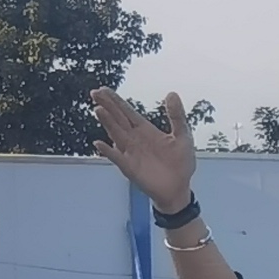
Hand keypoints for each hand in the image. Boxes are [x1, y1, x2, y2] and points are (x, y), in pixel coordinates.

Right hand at [87, 88, 200, 211]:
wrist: (179, 188)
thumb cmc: (180, 163)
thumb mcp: (183, 136)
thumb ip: (177, 116)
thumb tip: (172, 93)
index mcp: (145, 130)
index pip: (127, 112)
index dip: (115, 101)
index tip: (103, 90)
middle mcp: (134, 139)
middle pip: (118, 119)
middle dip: (107, 106)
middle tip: (95, 93)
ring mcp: (130, 153)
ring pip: (116, 134)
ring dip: (107, 123)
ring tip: (99, 110)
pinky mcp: (130, 168)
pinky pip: (117, 158)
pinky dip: (108, 151)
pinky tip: (99, 143)